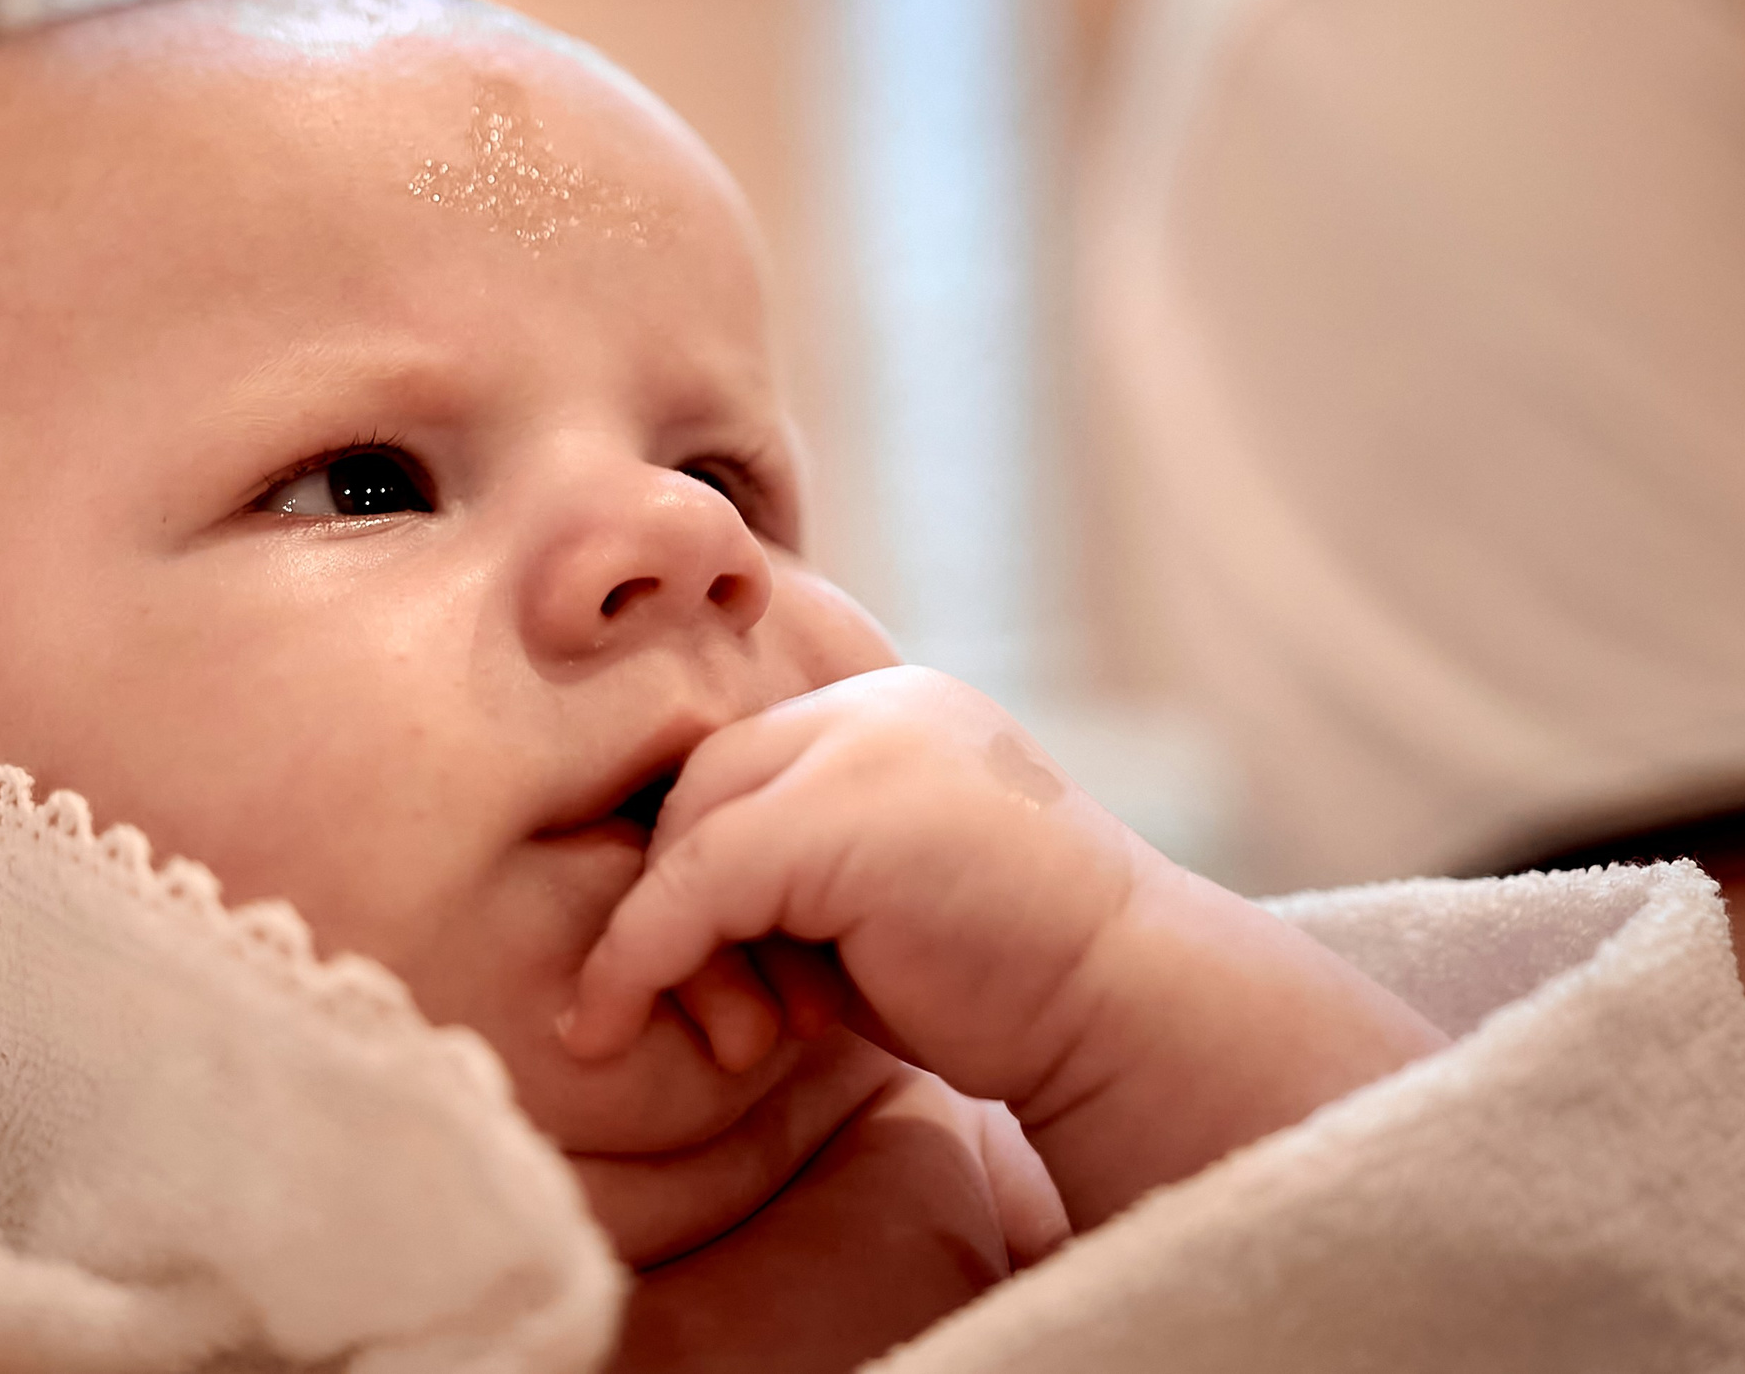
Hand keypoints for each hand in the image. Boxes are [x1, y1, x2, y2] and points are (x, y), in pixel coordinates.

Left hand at [562, 667, 1445, 1225]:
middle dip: (682, 907)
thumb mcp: (883, 903)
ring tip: (745, 1039)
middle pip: (705, 787)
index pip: (741, 768)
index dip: (702, 874)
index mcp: (893, 711)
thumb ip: (794, 874)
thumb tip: (653, 907)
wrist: (1133, 1013)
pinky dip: (640, 960)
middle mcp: (877, 704)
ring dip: (674, 946)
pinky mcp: (844, 812)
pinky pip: (694, 881)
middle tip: (731, 1023)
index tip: (718, 983)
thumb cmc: (1014, 984)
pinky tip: (611, 1028)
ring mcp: (866, 743)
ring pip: (693, 829)